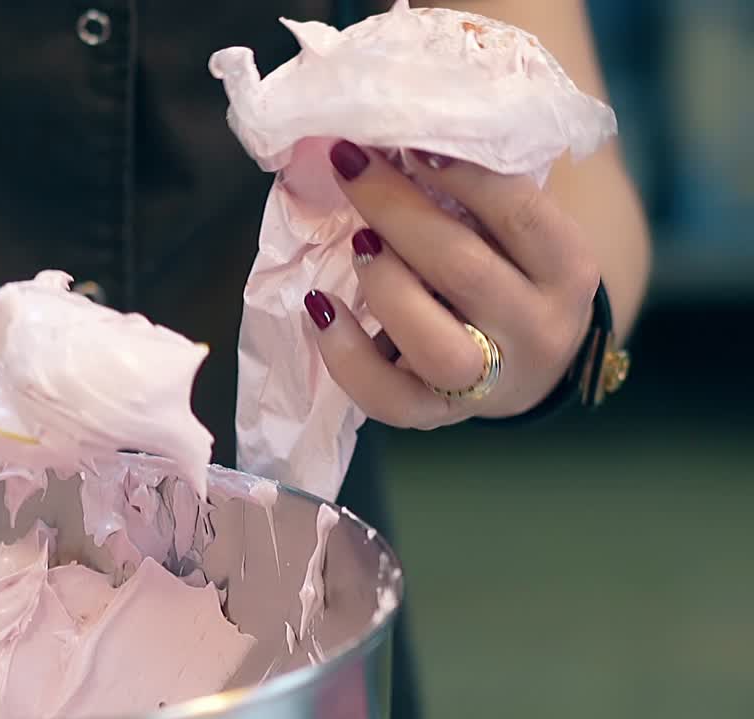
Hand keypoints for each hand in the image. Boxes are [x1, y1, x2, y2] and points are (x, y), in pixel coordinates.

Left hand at [302, 140, 598, 429]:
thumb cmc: (510, 272)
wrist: (530, 364)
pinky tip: (320, 307)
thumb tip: (396, 132)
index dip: (460, 172)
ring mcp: (490, 382)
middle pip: (463, 270)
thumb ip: (476, 190)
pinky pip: (386, 397)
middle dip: (396, 210)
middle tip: (350, 165)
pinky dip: (344, 354)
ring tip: (358, 243)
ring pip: (434, 343)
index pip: (519, 212)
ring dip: (385, 286)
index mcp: (567, 269)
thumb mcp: (517, 230)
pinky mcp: (437, 416)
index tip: (409, 140)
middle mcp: (539, 329)